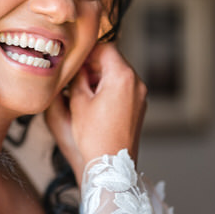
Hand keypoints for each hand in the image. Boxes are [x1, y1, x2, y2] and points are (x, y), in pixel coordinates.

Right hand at [44, 43, 146, 186]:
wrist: (112, 166)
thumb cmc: (94, 136)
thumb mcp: (78, 102)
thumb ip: (78, 77)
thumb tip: (77, 66)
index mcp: (122, 77)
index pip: (106, 48)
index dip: (87, 51)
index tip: (74, 61)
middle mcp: (136, 83)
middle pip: (114, 60)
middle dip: (93, 65)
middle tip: (74, 76)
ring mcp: (140, 96)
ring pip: (118, 75)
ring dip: (100, 77)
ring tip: (82, 92)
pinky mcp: (139, 108)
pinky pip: (124, 89)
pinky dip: (109, 89)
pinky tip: (93, 103)